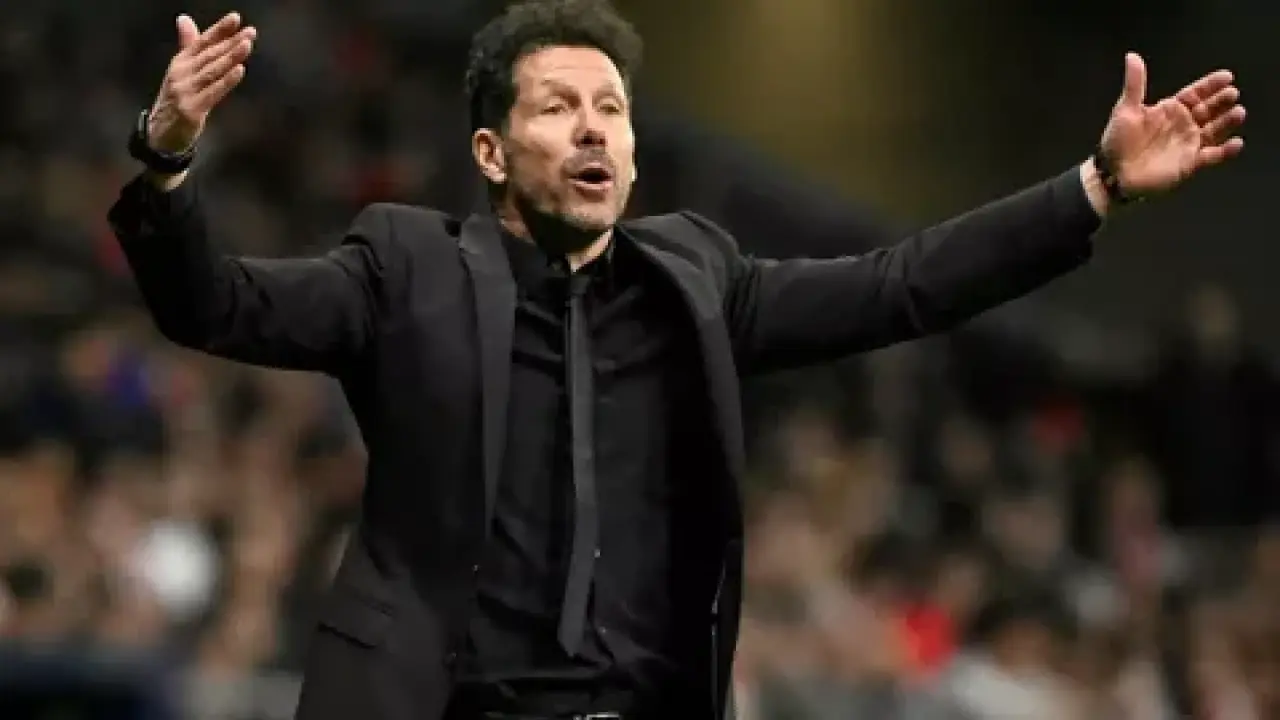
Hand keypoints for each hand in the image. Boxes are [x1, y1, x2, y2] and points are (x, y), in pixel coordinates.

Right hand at [147, 13, 256, 153]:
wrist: (161, 134)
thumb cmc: (176, 101)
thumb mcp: (181, 72)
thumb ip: (188, 46)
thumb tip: (185, 19)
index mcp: (180, 62)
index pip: (202, 42)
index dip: (219, 30)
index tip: (235, 18)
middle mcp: (181, 73)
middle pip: (210, 55)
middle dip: (231, 42)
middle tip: (250, 32)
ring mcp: (185, 91)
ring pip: (212, 71)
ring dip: (230, 57)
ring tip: (246, 45)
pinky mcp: (192, 109)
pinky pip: (213, 92)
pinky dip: (227, 81)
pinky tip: (240, 70)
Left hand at [1100, 52, 1244, 196]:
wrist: (1113, 175)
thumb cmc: (1117, 142)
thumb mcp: (1125, 110)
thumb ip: (1134, 84)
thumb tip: (1131, 56)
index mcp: (1170, 110)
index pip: (1196, 93)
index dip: (1211, 85)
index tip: (1227, 76)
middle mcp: (1183, 125)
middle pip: (1209, 110)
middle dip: (1222, 102)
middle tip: (1232, 94)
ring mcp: (1188, 144)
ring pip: (1215, 130)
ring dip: (1227, 122)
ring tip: (1238, 112)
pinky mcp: (1190, 164)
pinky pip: (1212, 156)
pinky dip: (1225, 151)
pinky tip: (1236, 143)